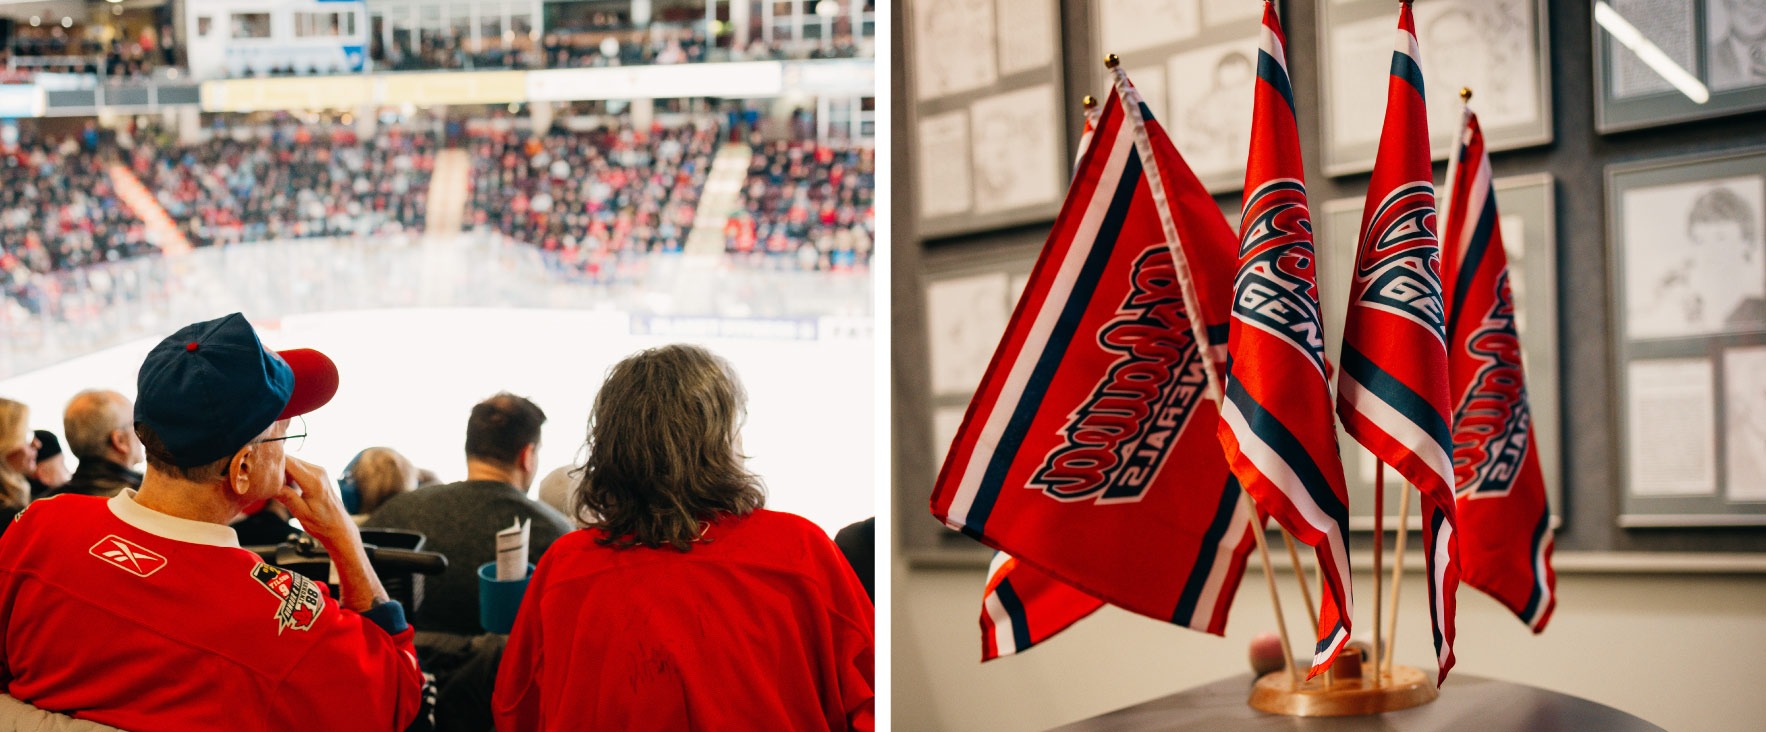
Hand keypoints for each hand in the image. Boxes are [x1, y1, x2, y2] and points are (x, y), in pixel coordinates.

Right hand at [277, 454, 387, 612]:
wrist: (338, 527)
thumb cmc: (322, 524)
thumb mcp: (301, 513)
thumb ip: (286, 497)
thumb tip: (270, 485)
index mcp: (314, 481)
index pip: (288, 462)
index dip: (272, 465)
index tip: (260, 473)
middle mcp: (318, 471)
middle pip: (289, 459)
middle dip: (276, 468)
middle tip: (264, 481)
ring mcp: (319, 471)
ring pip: (293, 462)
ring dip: (282, 471)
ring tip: (275, 486)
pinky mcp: (318, 473)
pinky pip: (299, 467)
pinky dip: (289, 473)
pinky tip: (285, 486)